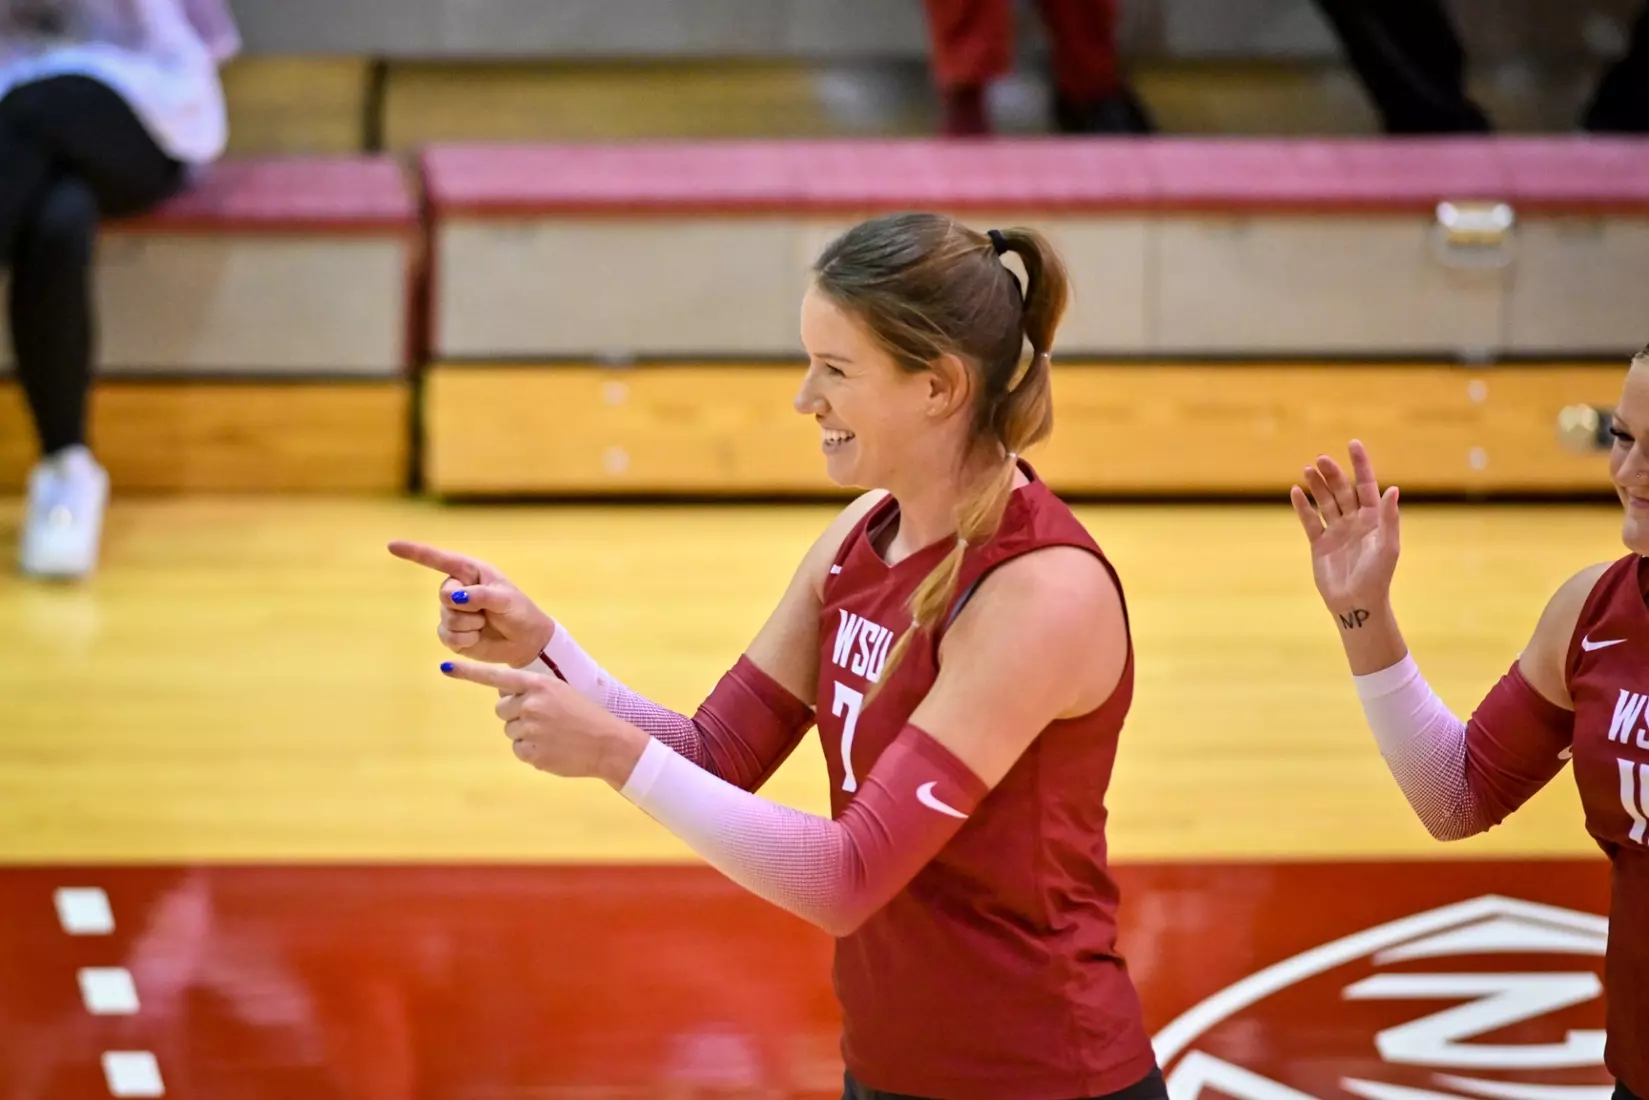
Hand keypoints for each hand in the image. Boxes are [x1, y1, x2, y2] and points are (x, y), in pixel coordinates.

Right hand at [388, 541, 553, 667]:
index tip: (392, 546)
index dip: (414, 552)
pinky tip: (478, 637)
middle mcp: (458, 589)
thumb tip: (455, 598)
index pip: (439, 560)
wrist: (525, 640)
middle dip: (466, 606)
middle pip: (444, 594)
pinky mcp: (452, 634)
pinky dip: (466, 639)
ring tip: (486, 623)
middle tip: (486, 611)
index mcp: (470, 572)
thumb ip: (480, 595)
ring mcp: (453, 612)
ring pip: (447, 618)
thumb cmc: (519, 612)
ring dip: (471, 624)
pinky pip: (447, 636)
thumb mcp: (505, 599)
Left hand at [440, 660, 646, 784]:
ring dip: (526, 733)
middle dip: (517, 714)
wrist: (608, 743)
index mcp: (538, 684)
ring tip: (554, 734)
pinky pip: (519, 750)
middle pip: (502, 709)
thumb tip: (502, 702)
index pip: (496, 677)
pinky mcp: (532, 752)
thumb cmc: (584, 716)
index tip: (446, 667)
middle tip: (545, 719)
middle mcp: (531, 704)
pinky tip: (553, 748)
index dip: (469, 673)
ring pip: (511, 730)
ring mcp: (530, 728)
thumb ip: (531, 692)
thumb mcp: (559, 693)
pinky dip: (533, 751)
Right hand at [1290, 440, 1401, 615]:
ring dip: (1317, 485)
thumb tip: (1392, 489)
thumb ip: (1388, 517)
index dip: (1361, 465)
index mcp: (1374, 518)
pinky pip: (1310, 520)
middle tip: (1320, 459)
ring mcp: (1336, 531)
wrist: (1357, 602)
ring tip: (1307, 469)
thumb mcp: (1387, 546)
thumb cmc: (1377, 576)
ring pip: (1325, 502)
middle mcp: (1355, 520)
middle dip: (1332, 473)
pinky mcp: (1319, 543)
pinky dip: (1302, 507)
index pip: (1366, 485)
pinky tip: (1295, 492)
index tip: (1353, 444)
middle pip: (1342, 490)